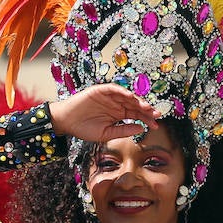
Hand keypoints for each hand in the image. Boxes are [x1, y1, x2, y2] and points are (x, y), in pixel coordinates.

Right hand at [47, 84, 161, 142]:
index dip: (146, 119)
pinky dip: (122, 91)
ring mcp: (109, 96)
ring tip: (146, 107)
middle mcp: (116, 104)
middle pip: (135, 105)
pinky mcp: (100, 90)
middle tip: (156, 114)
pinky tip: (130, 97)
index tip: (156, 125)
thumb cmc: (84, 128)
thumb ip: (123, 131)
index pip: (136, 115)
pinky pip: (113, 89)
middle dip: (146, 109)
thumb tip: (141, 129)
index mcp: (119, 114)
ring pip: (127, 96)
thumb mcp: (106, 134)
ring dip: (137, 100)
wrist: (66, 122)